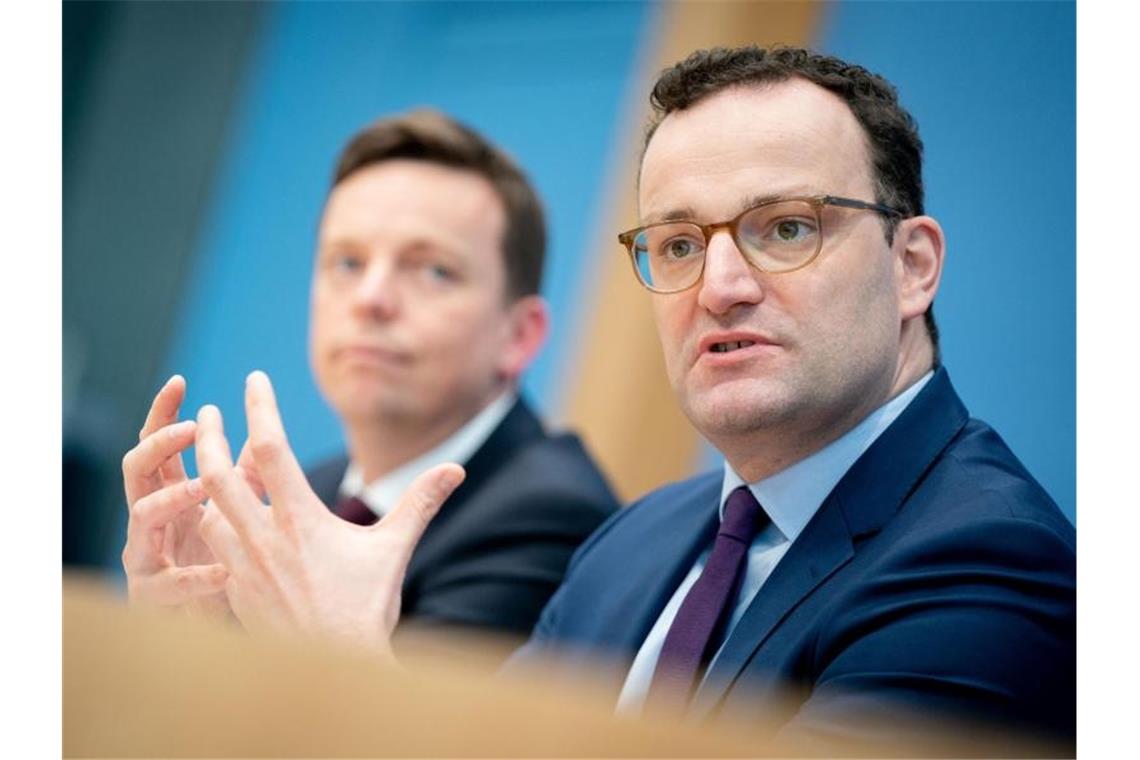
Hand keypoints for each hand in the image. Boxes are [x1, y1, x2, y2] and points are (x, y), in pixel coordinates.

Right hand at [121, 375, 228, 612]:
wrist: (214, 629)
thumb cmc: (223, 563)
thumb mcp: (238, 513)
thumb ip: (248, 477)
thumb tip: (265, 434)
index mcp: (170, 494)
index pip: (159, 445)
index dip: (163, 413)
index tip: (180, 381)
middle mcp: (151, 520)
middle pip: (137, 468)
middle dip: (160, 443)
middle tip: (194, 428)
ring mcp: (145, 555)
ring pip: (140, 516)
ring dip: (172, 497)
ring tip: (202, 489)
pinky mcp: (150, 595)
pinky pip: (163, 582)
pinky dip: (194, 576)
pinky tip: (223, 571)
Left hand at [195, 371, 464, 654]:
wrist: (339, 669)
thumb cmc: (368, 608)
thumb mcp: (395, 549)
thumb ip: (421, 503)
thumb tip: (456, 469)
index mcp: (300, 520)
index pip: (270, 449)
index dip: (261, 408)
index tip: (254, 379)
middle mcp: (263, 539)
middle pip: (219, 473)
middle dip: (208, 435)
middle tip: (204, 411)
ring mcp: (243, 567)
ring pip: (206, 510)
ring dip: (203, 480)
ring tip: (207, 459)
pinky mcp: (235, 592)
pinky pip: (210, 548)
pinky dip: (209, 522)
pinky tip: (215, 515)